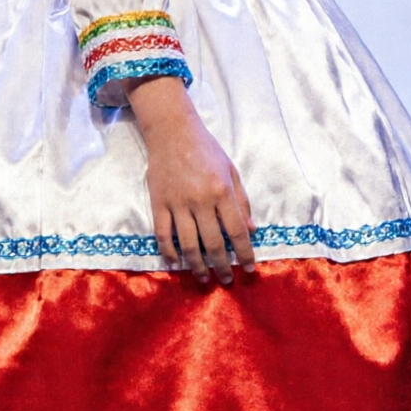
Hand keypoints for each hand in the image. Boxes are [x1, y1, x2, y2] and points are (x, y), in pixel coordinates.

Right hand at [126, 76, 254, 282]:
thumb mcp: (231, 170)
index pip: (237, 231)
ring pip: (188, 244)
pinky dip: (168, 252)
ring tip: (203, 278)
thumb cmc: (206, 149)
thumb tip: (252, 230)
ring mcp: (178, 203)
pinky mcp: (159, 203)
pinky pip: (163, 235)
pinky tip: (175, 263)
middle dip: (221, 266)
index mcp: (222, 191)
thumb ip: (242, 201)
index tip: (249, 269)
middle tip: (226, 280)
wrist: (172, 131)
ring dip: (196, 265)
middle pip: (213, 243)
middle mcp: (201, 200)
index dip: (244, 254)